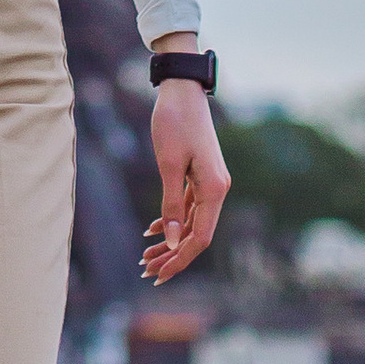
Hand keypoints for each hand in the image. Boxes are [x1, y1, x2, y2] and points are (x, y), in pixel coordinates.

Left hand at [142, 73, 229, 284]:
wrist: (182, 88)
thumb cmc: (175, 122)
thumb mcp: (169, 164)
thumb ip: (172, 204)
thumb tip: (173, 241)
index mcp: (215, 189)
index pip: (201, 238)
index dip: (180, 259)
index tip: (159, 275)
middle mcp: (218, 189)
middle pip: (197, 234)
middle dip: (172, 254)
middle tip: (147, 271)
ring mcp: (210, 182)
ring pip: (192, 221)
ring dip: (170, 240)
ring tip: (145, 256)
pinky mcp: (200, 174)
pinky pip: (188, 206)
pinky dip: (172, 219)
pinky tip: (153, 229)